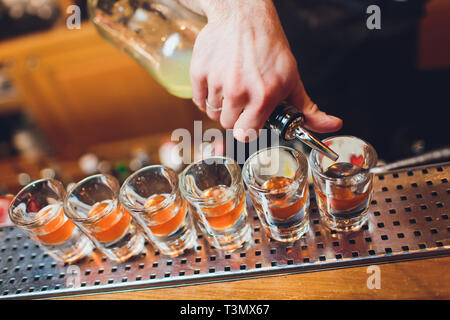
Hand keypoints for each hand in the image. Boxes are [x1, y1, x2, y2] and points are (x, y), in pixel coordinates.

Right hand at [184, 0, 342, 140]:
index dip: (249, 128)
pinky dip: (207, 95)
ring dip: (222, 104)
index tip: (250, 120)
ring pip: (213, 112)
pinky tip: (219, 81)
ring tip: (232, 84)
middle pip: (229, 125)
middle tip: (243, 98)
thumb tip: (334, 125)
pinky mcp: (199, 73)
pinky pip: (199, 100)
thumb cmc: (270, 48)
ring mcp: (217, 82)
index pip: (246, 134)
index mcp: (264, 97)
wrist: (244, 16)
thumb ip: (309, 109)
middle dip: (236, 116)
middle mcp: (239, 92)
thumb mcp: (293, 79)